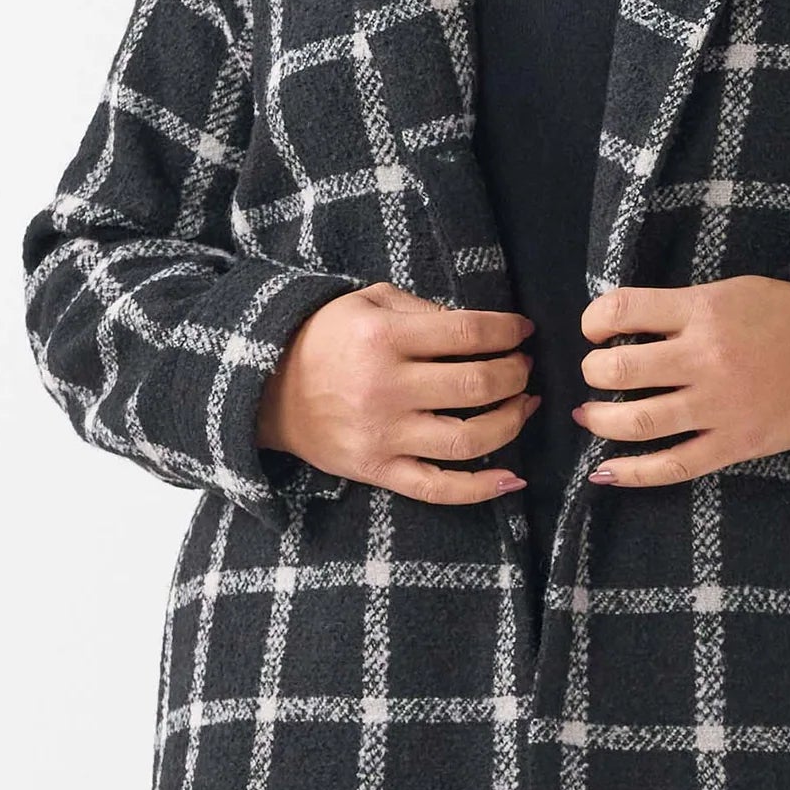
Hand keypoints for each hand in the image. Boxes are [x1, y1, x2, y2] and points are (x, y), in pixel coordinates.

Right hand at [256, 280, 537, 502]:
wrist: (264, 387)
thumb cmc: (325, 337)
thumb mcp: (367, 301)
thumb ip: (422, 308)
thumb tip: (482, 330)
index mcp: (383, 338)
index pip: (468, 334)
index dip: (507, 331)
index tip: (523, 330)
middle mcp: (385, 389)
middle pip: (477, 386)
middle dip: (515, 374)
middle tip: (524, 366)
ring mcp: (382, 435)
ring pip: (468, 439)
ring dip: (511, 422)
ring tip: (524, 404)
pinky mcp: (377, 470)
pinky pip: (437, 488)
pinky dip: (481, 488)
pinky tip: (514, 478)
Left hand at [572, 276, 789, 488]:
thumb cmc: (787, 317)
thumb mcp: (731, 292)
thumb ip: (682, 308)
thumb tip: (624, 325)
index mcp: (702, 311)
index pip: (622, 309)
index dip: (594, 319)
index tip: (595, 329)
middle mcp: (704, 357)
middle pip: (618, 369)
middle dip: (592, 372)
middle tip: (595, 373)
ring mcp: (718, 405)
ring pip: (636, 422)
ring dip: (599, 421)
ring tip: (588, 416)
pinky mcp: (734, 443)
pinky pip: (672, 466)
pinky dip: (632, 473)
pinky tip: (604, 472)